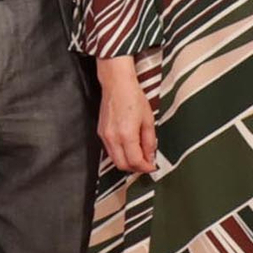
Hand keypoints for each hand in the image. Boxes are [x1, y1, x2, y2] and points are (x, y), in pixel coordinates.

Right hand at [95, 57, 155, 173]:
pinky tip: (128, 148)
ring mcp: (104, 135)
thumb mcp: (148, 120)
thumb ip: (150, 142)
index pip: (135, 161)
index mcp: (126, 134)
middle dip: (135, 168)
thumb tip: (150, 156)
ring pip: (115, 160)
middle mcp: (112, 137)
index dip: (146, 167)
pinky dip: (120, 154)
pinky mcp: (101, 132)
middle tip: (146, 164)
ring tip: (139, 155)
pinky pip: (110, 150)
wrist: (117, 84)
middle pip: (122, 165)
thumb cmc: (132, 97)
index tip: (152, 166)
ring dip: (127, 162)